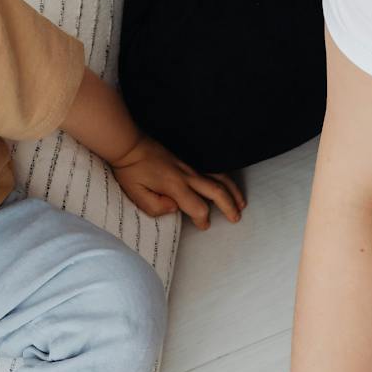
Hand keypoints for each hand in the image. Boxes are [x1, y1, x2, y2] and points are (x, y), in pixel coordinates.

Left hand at [110, 135, 244, 229]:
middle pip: (217, 192)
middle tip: (236, 218)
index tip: (203, 226)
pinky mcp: (189, 161)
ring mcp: (190, 166)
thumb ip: (156, 207)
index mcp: (174, 186)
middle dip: (229, 207)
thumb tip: (175, 209)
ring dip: (233, 192)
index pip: (198, 207)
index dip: (203, 220)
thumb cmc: (131, 171)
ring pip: (220, 178)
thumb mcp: (137, 195)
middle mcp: (187, 175)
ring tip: (241, 204)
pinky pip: (213, 169)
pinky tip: (229, 186)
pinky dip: (225, 178)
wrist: (130, 145)